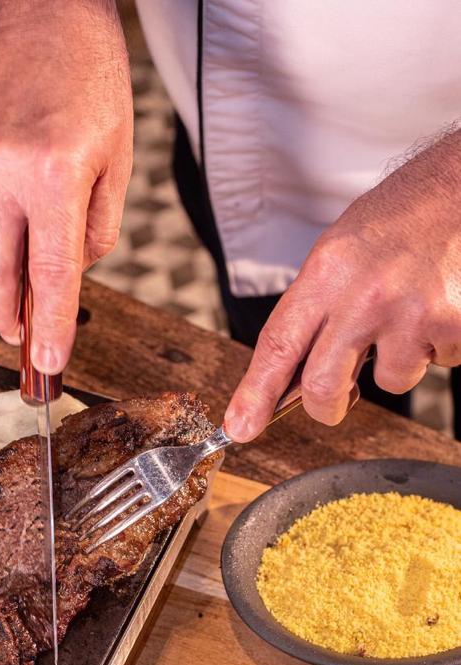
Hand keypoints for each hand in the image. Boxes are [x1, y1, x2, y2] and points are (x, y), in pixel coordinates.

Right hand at [0, 0, 131, 372]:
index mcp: (54, 176)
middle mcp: (4, 171)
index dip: (49, 327)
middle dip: (5, 317)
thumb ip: (98, 228)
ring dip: (1, 273)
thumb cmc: (92, 77)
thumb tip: (72, 274)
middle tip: (21, 340)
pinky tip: (16, 220)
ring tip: (25, 281)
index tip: (48, 364)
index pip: (50, 276)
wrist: (43, 8)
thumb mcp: (118, 158)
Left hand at [225, 129, 460, 440]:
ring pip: (390, 381)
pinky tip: (439, 305)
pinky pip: (438, 362)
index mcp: (327, 272)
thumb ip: (316, 311)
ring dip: (399, 360)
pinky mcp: (452, 325)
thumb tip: (292, 376)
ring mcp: (411, 312)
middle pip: (323, 386)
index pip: (279, 344)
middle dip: (326, 406)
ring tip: (410, 312)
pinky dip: (439, 344)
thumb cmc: (399, 221)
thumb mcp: (340, 252)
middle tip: (339, 400)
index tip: (241, 427)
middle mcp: (364, 295)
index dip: (255, 393)